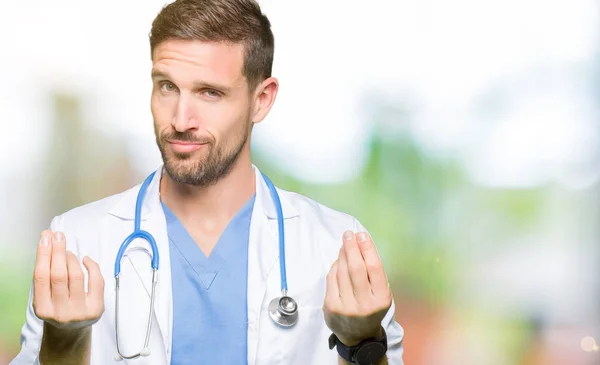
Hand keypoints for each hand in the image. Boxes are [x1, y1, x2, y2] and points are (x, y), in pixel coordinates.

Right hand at [33, 231, 104, 332]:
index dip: (43, 254)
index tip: (46, 237)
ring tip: (68, 251)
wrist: (72, 330)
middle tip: (58, 235)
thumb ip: (47, 276)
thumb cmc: (57, 306)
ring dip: (72, 258)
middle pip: (59, 275)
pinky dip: (91, 266)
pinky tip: (85, 259)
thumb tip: (51, 243)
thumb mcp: (45, 297)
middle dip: (58, 251)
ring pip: (76, 276)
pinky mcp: (97, 308)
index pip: (41, 277)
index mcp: (43, 309)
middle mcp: (60, 312)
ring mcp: (80, 311)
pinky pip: (96, 281)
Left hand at [323, 230, 391, 345]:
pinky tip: (338, 261)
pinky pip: (331, 280)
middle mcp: (365, 304)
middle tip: (349, 234)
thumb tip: (359, 245)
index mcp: (381, 299)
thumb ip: (373, 274)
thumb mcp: (380, 294)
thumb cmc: (371, 308)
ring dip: (342, 255)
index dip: (368, 249)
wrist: (358, 336)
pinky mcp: (331, 307)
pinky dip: (334, 267)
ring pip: (342, 272)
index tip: (362, 235)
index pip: (374, 268)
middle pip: (356, 268)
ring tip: (344, 245)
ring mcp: (347, 307)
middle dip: (352, 248)